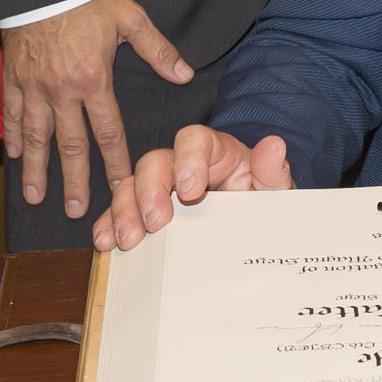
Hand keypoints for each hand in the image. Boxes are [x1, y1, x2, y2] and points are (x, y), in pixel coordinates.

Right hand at [2, 0, 193, 218]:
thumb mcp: (130, 19)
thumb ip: (158, 50)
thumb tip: (185, 75)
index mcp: (95, 80)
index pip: (108, 132)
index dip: (114, 162)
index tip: (119, 187)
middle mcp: (62, 91)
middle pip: (69, 145)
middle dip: (73, 180)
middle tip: (74, 211)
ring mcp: (34, 87)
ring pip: (36, 137)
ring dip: (37, 170)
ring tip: (36, 196)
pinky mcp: (14, 78)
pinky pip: (13, 115)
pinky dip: (14, 137)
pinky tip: (15, 157)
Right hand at [94, 126, 293, 252]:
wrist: (255, 236)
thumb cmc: (263, 206)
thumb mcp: (274, 192)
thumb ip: (273, 171)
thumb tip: (274, 145)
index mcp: (215, 152)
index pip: (194, 139)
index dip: (188, 159)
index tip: (191, 190)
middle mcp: (183, 165)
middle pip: (155, 162)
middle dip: (150, 190)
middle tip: (156, 222)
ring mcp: (161, 189)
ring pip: (131, 186)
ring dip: (125, 211)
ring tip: (129, 239)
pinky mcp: (145, 212)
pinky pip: (119, 213)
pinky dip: (109, 225)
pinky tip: (106, 242)